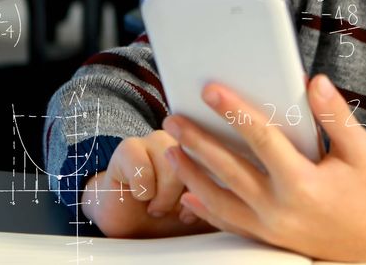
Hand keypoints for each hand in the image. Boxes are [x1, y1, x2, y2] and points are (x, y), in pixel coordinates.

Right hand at [80, 131, 216, 237]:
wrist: (135, 226)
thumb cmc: (174, 218)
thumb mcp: (208, 211)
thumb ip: (225, 194)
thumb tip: (236, 188)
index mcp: (211, 151)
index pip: (224, 160)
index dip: (211, 190)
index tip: (196, 210)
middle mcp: (187, 138)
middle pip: (199, 162)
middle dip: (188, 195)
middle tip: (177, 210)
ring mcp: (158, 139)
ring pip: (172, 164)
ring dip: (165, 197)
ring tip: (158, 206)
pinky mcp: (130, 147)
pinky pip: (142, 168)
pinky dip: (143, 191)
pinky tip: (141, 196)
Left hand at [161, 74, 365, 261]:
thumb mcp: (360, 149)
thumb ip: (335, 115)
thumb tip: (315, 82)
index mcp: (304, 182)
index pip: (261, 139)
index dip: (234, 111)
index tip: (211, 91)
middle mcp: (281, 208)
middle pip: (229, 169)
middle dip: (198, 141)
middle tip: (174, 118)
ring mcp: (271, 228)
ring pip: (220, 200)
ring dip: (192, 174)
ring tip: (170, 150)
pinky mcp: (268, 238)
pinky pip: (229, 224)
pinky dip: (206, 209)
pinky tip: (189, 195)